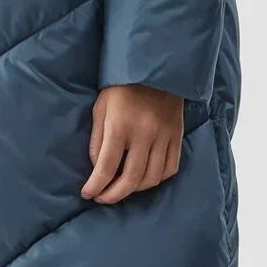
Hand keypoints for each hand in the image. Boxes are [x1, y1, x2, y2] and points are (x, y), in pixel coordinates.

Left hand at [80, 84, 183, 203]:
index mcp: (120, 126)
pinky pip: (171, 168)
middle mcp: (144, 134)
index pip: (106, 167)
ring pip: (152, 178)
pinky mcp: (177, 135)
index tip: (88, 194)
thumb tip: (97, 168)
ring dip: (135, 190)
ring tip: (122, 188)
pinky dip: (157, 179)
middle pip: (131, 179)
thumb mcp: (100, 108)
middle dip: (114, 195)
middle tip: (103, 198)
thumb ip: (97, 140)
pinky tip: (145, 178)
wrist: (155, 68)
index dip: (95, 186)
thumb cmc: (121, 88)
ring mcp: (164, 136)